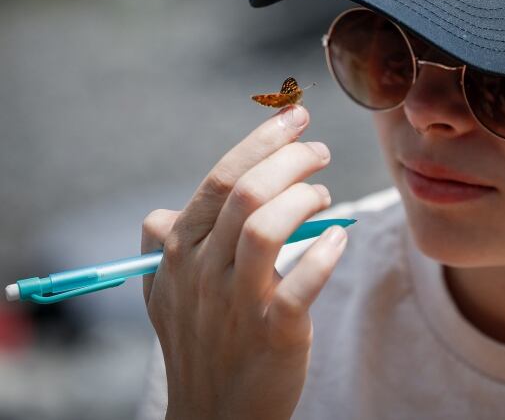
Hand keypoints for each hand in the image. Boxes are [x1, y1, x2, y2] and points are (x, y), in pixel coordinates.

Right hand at [140, 105, 346, 419]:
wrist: (213, 416)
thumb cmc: (198, 345)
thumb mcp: (164, 296)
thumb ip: (163, 249)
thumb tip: (165, 211)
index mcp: (179, 252)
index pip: (219, 180)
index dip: (260, 142)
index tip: (295, 116)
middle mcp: (203, 272)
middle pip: (246, 194)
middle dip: (291, 160)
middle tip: (320, 151)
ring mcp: (237, 303)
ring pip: (267, 227)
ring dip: (305, 199)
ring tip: (325, 193)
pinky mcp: (273, 333)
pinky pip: (301, 284)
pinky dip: (324, 255)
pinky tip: (338, 239)